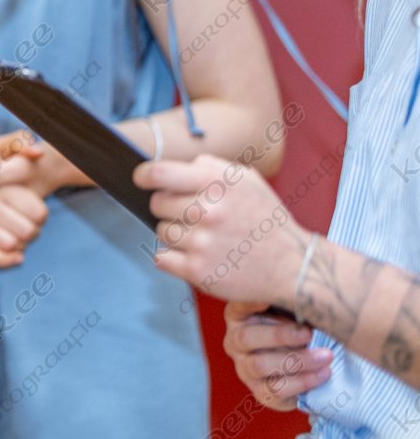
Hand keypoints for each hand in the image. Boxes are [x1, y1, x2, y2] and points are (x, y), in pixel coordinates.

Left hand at [134, 153, 309, 304]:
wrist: (295, 267)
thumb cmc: (267, 221)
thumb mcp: (247, 181)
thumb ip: (210, 167)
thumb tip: (176, 167)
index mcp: (217, 184)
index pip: (159, 173)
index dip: (144, 175)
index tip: (142, 179)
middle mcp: (208, 212)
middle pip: (157, 204)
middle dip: (170, 208)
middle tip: (194, 217)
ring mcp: (202, 243)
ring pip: (161, 231)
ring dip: (176, 234)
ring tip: (204, 238)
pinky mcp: (199, 271)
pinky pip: (162, 258)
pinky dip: (172, 258)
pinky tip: (196, 255)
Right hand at [222, 300, 329, 411]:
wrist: (310, 366)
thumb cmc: (301, 328)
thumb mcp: (294, 311)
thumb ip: (292, 303)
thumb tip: (306, 290)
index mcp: (239, 316)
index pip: (238, 305)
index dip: (251, 302)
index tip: (269, 299)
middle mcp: (235, 341)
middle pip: (247, 338)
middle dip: (280, 336)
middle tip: (309, 334)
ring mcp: (245, 368)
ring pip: (261, 366)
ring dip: (297, 361)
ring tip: (325, 357)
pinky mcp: (260, 392)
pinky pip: (275, 390)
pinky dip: (302, 383)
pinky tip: (323, 374)